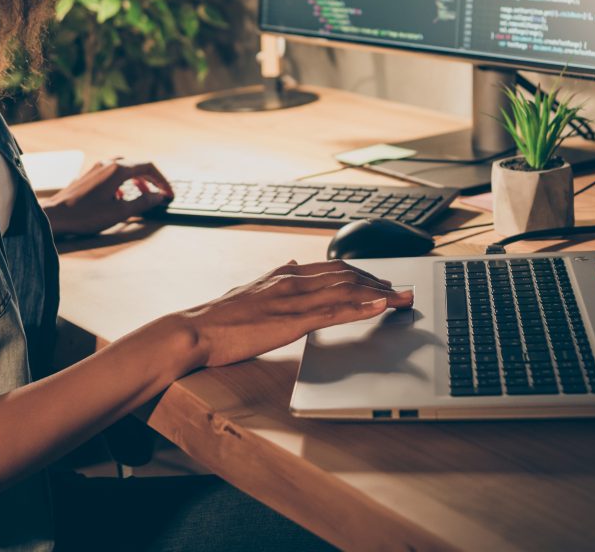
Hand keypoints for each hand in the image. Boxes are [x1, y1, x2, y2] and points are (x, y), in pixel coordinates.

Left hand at [42, 158, 172, 236]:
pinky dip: (123, 182)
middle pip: (137, 165)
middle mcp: (108, 164)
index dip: (162, 181)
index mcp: (118, 169)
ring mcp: (97, 168)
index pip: (149, 167)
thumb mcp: (119, 212)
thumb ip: (142, 202)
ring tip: (143, 195)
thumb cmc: (85, 215)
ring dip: (137, 180)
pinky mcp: (90, 175)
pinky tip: (120, 197)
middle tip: (159, 194)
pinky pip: (113, 173)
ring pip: (125, 168)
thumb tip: (158, 196)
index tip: (169, 194)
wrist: (55, 215)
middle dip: (151, 179)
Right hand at [175, 260, 413, 368]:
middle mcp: (290, 280)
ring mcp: (291, 299)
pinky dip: (360, 307)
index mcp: (281, 273)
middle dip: (376, 281)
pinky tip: (378, 307)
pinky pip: (332, 311)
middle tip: (399, 290)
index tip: (379, 280)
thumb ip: (273, 277)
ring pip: (345, 290)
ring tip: (400, 298)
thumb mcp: (249, 289)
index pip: (331, 267)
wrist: (194, 331)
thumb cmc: (217, 318)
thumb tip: (289, 263)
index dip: (360, 273)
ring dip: (378, 293)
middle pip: (344, 274)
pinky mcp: (290, 321)